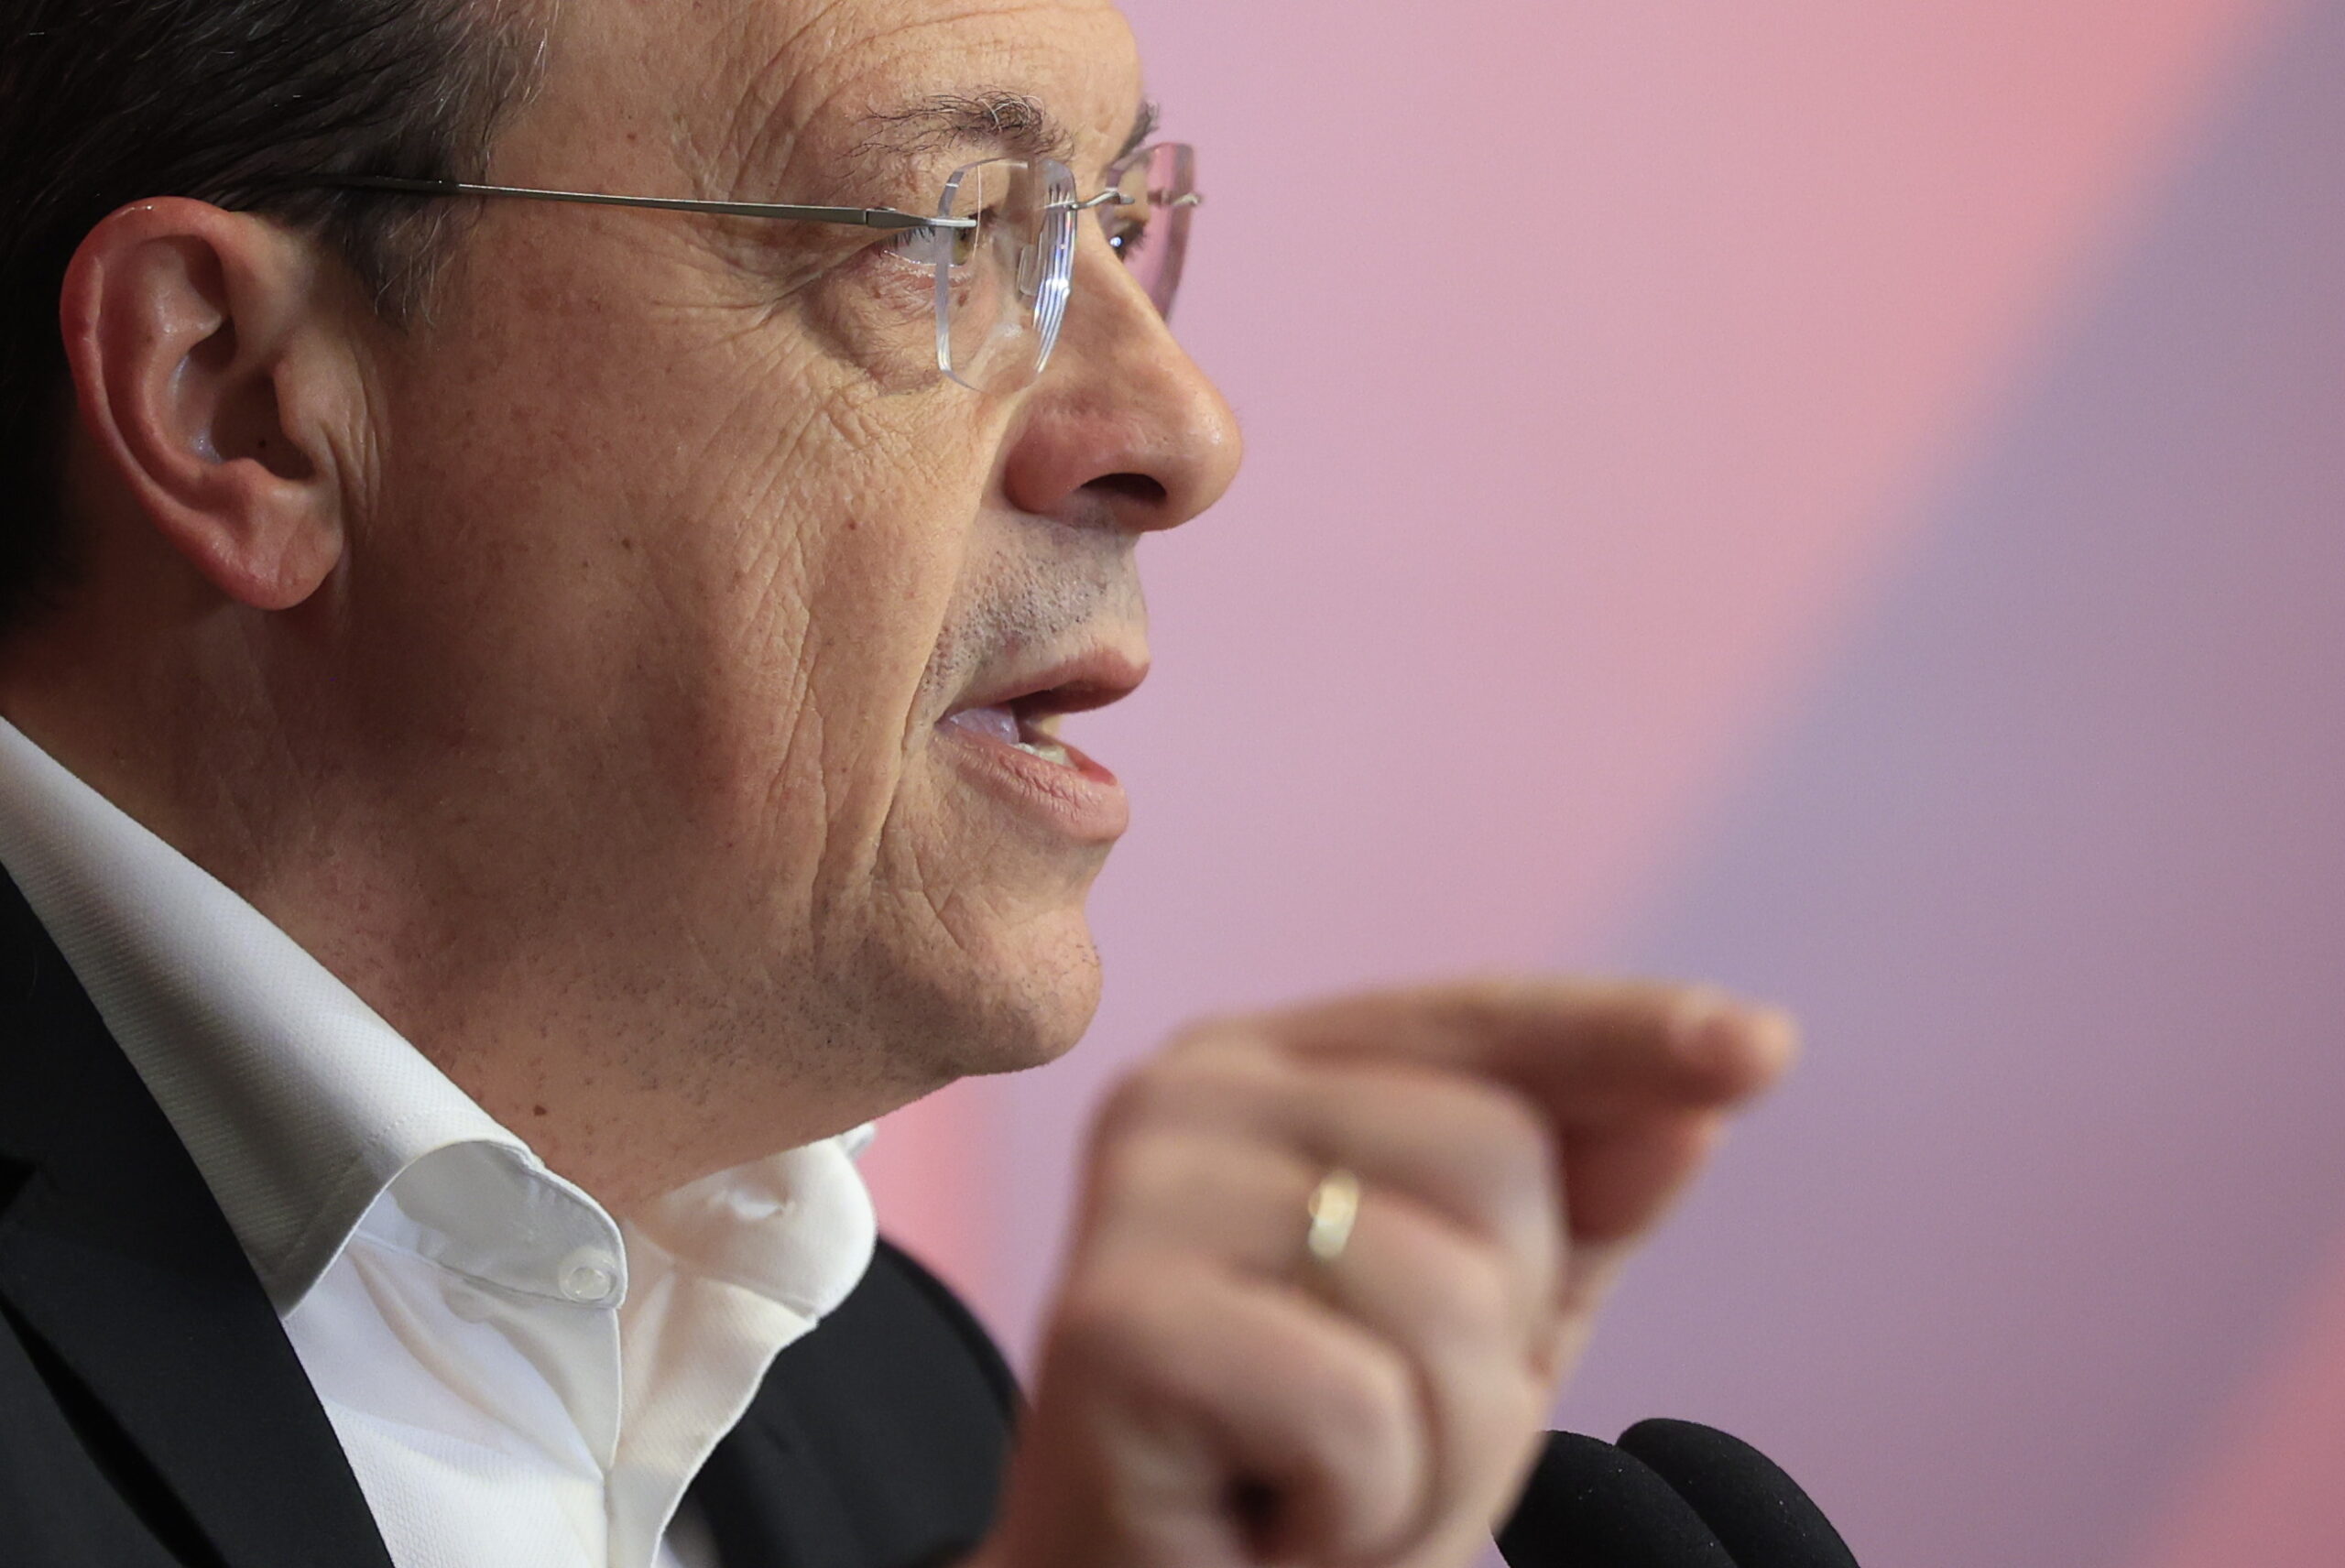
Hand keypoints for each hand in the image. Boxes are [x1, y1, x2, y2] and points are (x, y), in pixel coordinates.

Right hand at [973, 979, 1794, 1567]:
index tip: (1760, 1051)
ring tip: (1326, 1487)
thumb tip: (1700, 1103)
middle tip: (1377, 1428)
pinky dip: (1358, 1510)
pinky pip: (1361, 1410)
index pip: (1484, 1025)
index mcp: (1266, 1067)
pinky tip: (1271, 1525)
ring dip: (1438, 1452)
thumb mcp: (1476, 1326)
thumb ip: (1574, 1207)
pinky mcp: (1108, 1327)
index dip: (1622, 1037)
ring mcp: (1139, 1197)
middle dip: (1500, 1340)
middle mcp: (1185, 1095)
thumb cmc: (1305, 1470)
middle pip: (1495, 1157)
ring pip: (1446, 1294)